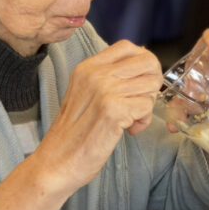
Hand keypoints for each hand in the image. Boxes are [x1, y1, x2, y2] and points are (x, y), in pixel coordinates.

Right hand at [34, 40, 162, 193]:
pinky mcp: (114, 111)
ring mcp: (105, 91)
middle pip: (147, 62)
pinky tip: (128, 130)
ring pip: (151, 86)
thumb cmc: (75, 134)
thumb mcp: (85, 94)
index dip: (143, 64)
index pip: (129, 47)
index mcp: (87, 67)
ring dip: (147, 106)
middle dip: (152, 84)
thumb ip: (109, 79)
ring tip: (130, 120)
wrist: (56, 163)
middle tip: (140, 103)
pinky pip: (147, 106)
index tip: (139, 84)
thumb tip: (146, 68)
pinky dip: (143, 121)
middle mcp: (96, 74)